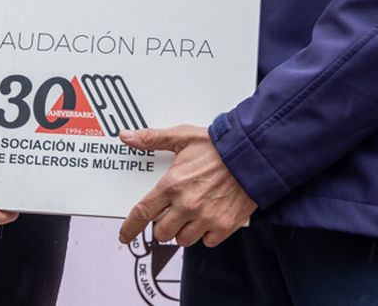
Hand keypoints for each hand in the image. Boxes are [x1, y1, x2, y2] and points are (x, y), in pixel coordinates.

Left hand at [117, 125, 256, 247]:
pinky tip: (208, 219)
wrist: (253, 155)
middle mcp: (187, 205)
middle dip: (161, 225)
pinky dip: (205, 234)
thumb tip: (127, 137)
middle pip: (161, 232)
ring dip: (182, 231)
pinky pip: (206, 242)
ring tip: (190, 215)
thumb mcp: (182, 136)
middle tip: (169, 213)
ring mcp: (206, 218)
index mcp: (172, 184)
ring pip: (183, 240)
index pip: (143, 212)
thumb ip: (152, 139)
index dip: (130, 228)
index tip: (124, 235)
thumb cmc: (218, 146)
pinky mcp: (224, 226)